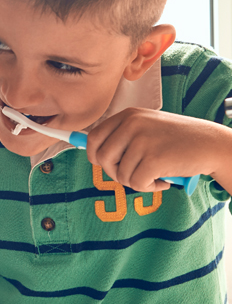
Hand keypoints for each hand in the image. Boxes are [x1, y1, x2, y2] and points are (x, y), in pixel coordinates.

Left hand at [85, 107, 231, 192]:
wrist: (211, 144)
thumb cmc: (177, 139)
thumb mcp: (147, 127)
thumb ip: (122, 136)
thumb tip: (93, 154)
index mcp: (128, 116)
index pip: (93, 138)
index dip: (94, 155)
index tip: (103, 164)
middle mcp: (132, 125)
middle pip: (102, 159)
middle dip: (115, 173)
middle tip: (134, 174)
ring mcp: (142, 141)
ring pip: (119, 174)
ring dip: (136, 182)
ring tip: (154, 176)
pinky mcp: (153, 159)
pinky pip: (136, 183)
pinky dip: (149, 188)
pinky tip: (163, 181)